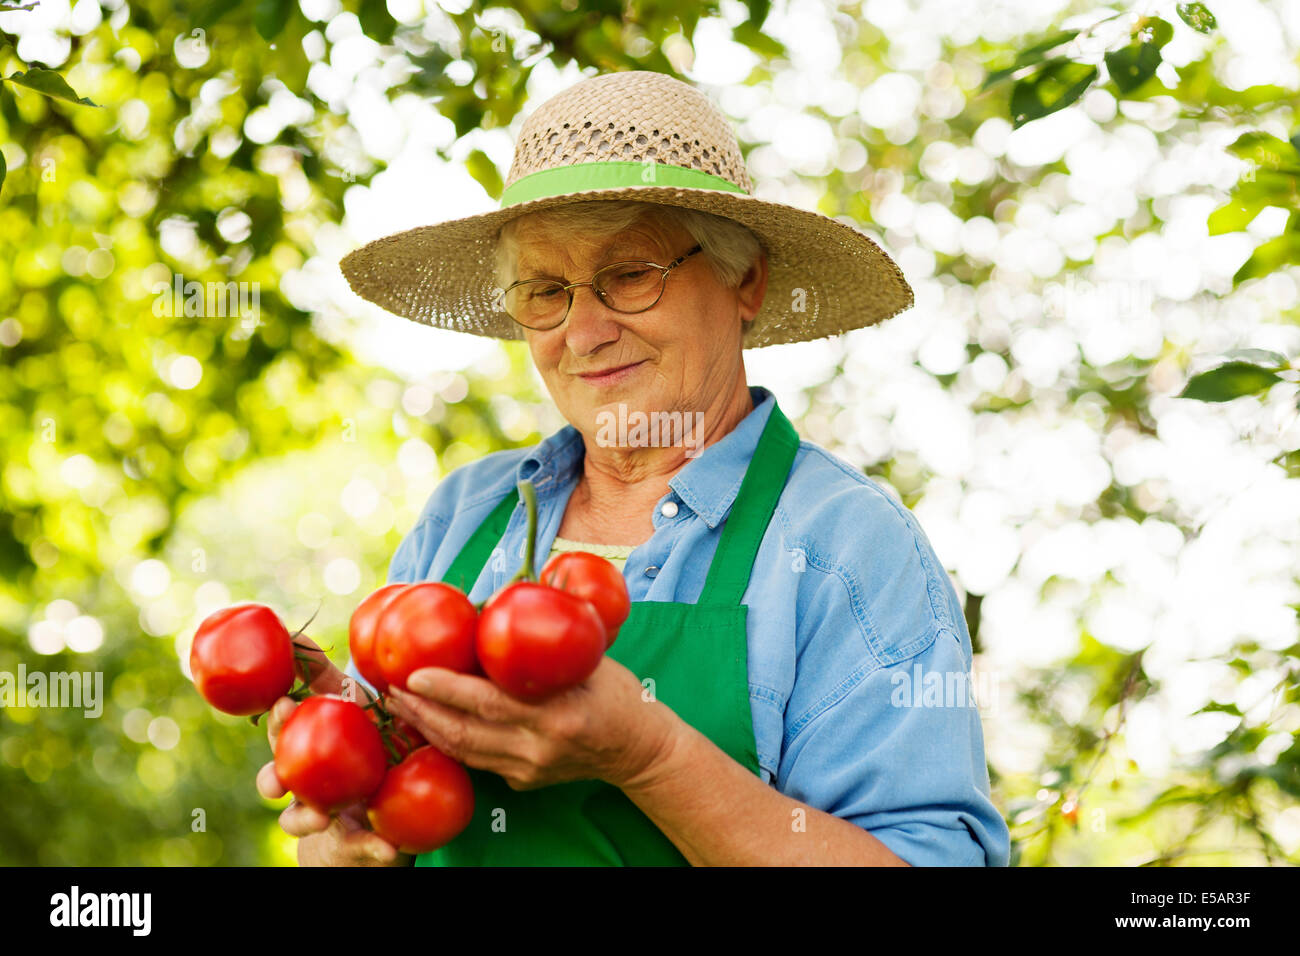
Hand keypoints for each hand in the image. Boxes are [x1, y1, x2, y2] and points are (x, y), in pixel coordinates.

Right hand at [255, 637, 409, 866]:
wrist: (382, 810)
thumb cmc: (364, 745)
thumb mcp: (355, 708)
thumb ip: (327, 676)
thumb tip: (296, 631)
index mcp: (308, 747)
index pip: (283, 731)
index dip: (277, 719)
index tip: (283, 703)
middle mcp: (307, 784)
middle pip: (277, 778)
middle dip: (273, 774)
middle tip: (283, 768)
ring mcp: (326, 816)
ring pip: (300, 820)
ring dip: (304, 818)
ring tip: (321, 815)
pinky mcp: (356, 844)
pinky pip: (364, 849)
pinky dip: (374, 849)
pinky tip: (388, 847)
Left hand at [383, 655, 678, 791]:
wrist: (639, 751)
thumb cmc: (619, 695)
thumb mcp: (593, 659)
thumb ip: (551, 637)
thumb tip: (516, 588)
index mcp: (557, 716)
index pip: (490, 703)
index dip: (448, 689)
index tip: (415, 672)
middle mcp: (538, 749)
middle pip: (465, 733)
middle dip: (422, 710)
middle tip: (392, 685)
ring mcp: (528, 770)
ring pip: (464, 752)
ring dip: (426, 728)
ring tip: (400, 702)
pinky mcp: (522, 783)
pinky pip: (476, 761)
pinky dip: (448, 740)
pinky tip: (428, 721)